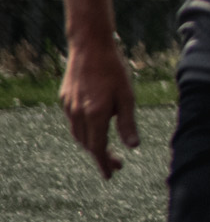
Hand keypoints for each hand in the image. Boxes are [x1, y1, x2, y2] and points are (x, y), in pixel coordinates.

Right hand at [60, 37, 137, 177]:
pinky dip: (83, 131)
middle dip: (101, 156)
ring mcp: (68, 106)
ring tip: (106, 150)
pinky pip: (73, 122)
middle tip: (117, 164)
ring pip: (78, 134)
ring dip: (91, 145)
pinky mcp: (64, 99)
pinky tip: (94, 129)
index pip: (97, 148)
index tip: (112, 174)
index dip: (104, 163)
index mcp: (95, 114)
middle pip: (87, 144)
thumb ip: (128, 123)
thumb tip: (133, 147)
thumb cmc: (114, 71)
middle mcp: (78, 113)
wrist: (90, 47)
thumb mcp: (127, 97)